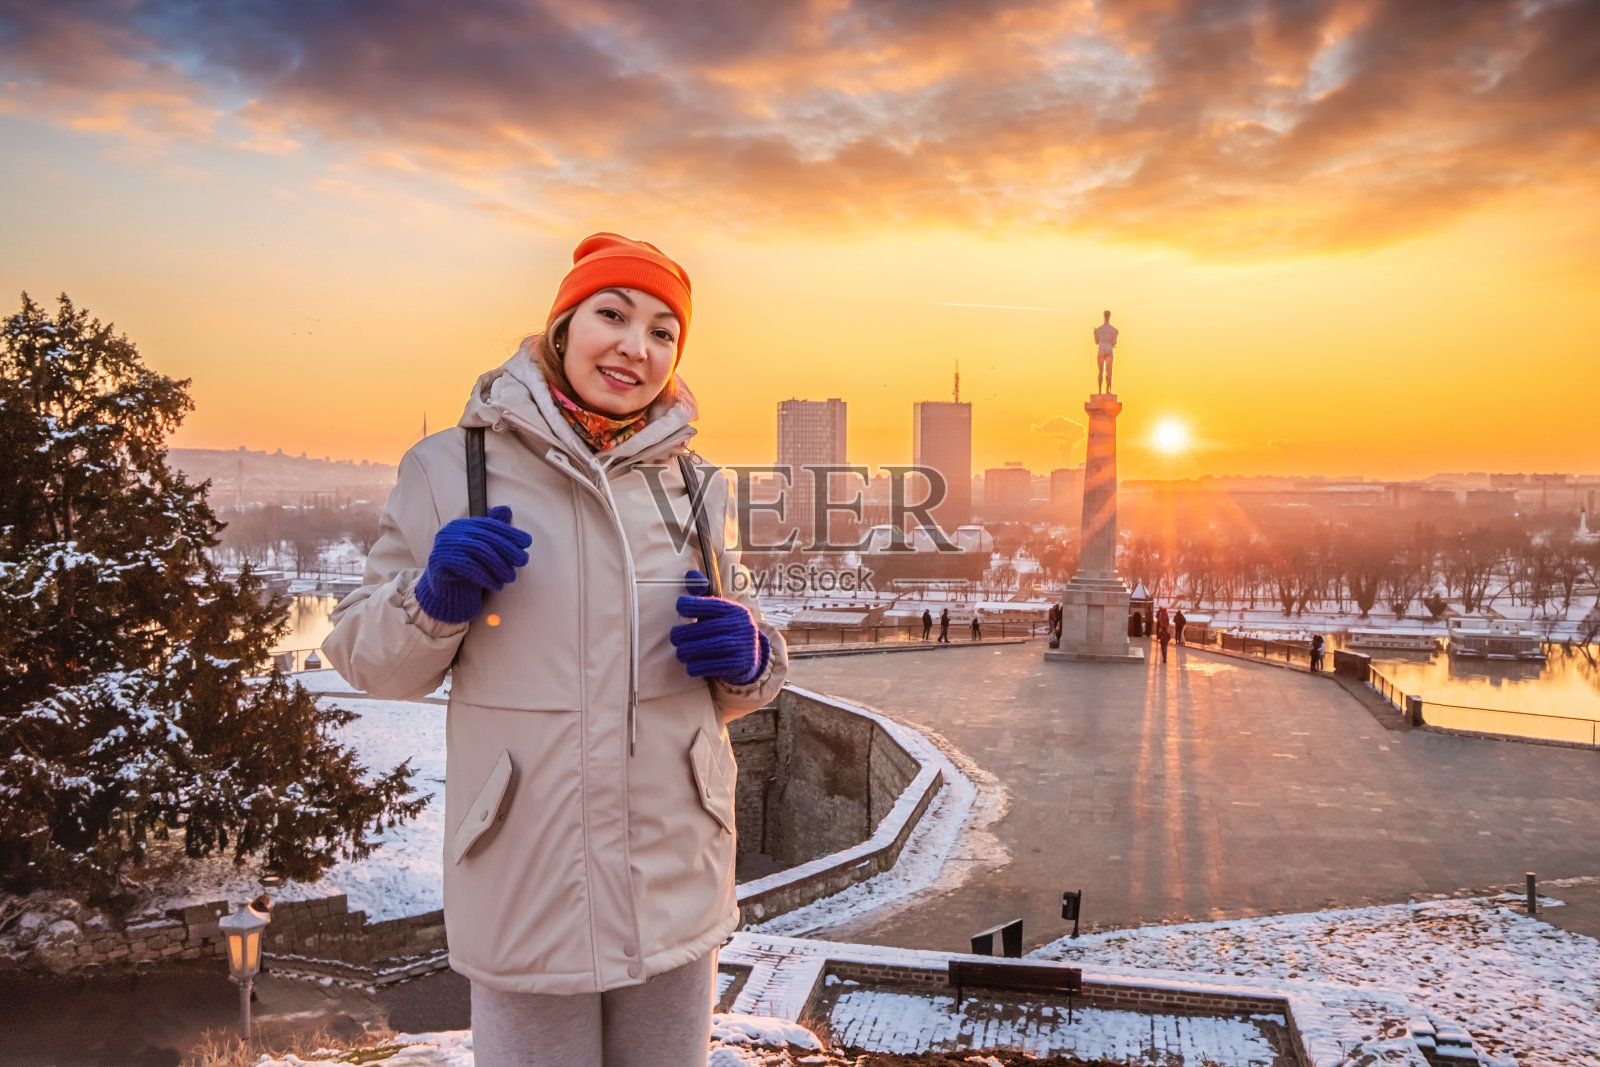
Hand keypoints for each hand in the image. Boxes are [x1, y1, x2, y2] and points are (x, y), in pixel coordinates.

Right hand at [415, 505, 531, 624]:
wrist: (446, 593)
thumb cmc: (468, 569)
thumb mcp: (483, 549)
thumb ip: (493, 531)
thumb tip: (507, 509)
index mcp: (461, 525)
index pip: (488, 524)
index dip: (509, 532)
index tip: (527, 542)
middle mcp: (450, 531)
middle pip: (485, 537)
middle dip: (508, 549)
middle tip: (523, 561)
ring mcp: (442, 546)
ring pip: (478, 550)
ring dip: (499, 565)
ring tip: (511, 577)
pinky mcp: (438, 562)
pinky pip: (467, 566)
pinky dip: (486, 576)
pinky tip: (497, 585)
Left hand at [670, 570, 768, 685]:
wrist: (751, 656)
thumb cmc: (725, 629)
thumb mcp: (718, 612)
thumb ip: (702, 593)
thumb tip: (690, 574)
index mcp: (734, 610)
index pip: (711, 603)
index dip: (692, 604)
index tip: (680, 607)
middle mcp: (740, 625)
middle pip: (707, 628)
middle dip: (685, 634)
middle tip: (675, 638)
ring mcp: (743, 645)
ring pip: (709, 647)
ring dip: (689, 651)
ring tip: (680, 653)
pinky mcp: (741, 664)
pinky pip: (715, 666)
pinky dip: (698, 666)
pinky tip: (691, 666)